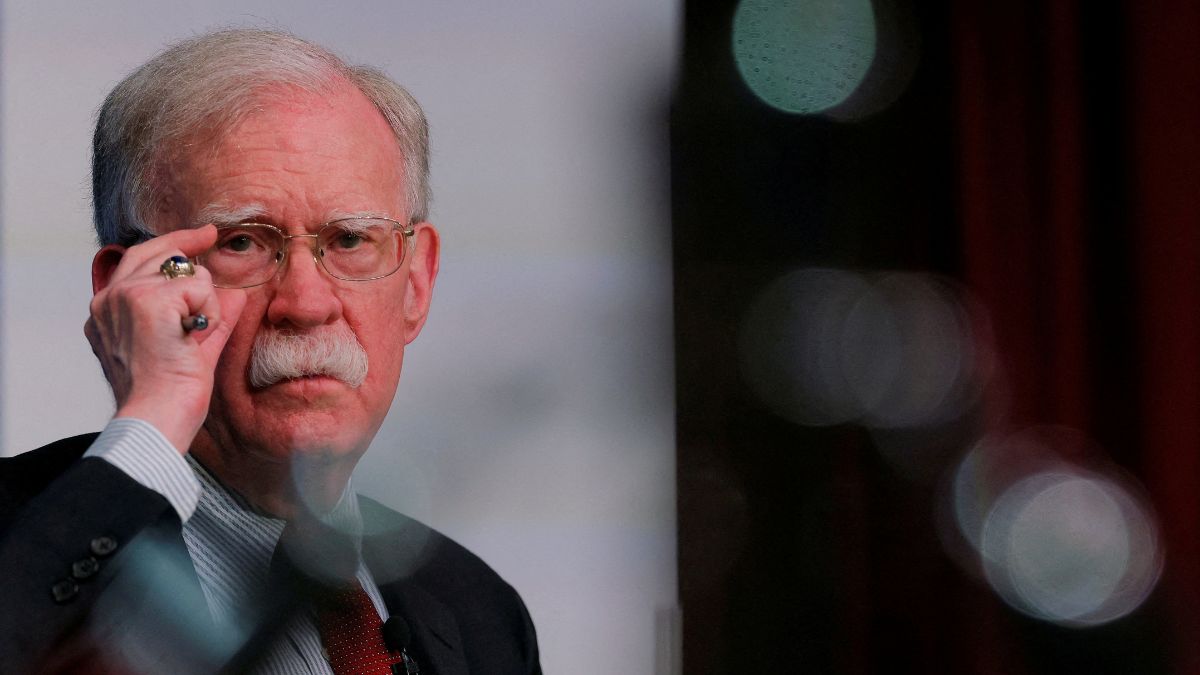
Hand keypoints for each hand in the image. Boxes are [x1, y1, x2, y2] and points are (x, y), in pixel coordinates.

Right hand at [84, 225, 246, 452]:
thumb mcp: (192, 351)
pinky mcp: (149, 300)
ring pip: (185, 272)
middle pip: (157, 251)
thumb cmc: (168, 397)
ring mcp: (127, 296)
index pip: (137, 261)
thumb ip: (210, 321)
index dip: (171, 245)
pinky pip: (200, 287)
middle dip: (188, 243)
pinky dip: (209, 313)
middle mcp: (109, 299)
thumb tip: (236, 295)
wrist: (157, 417)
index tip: (199, 236)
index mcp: (108, 313)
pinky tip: (193, 338)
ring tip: (193, 339)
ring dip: (204, 304)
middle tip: (210, 234)